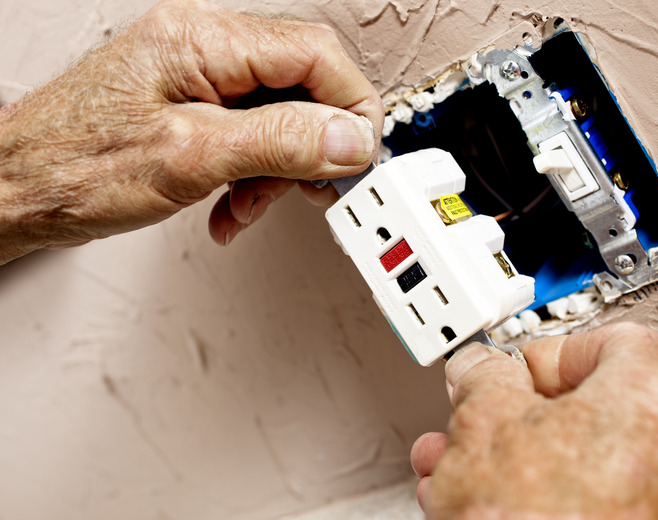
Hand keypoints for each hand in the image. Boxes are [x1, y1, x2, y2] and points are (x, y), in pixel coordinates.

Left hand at [0, 0, 382, 263]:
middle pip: (302, 86)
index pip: (315, 55)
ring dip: (277, 171)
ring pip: (279, 117)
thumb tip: (350, 138)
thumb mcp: (190, 159)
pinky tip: (231, 207)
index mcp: (203, 41)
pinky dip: (251, 177)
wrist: (17, 191)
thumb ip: (278, 142)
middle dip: (312, 146)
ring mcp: (198, 79)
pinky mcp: (192, 108)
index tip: (357, 159)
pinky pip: (249, 136)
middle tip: (310, 190)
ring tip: (249, 206)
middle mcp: (204, 48)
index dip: (350, 108)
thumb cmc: (75, 169)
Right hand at [411, 323, 657, 518]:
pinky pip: (582, 501)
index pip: (610, 340)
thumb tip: (480, 371)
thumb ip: (484, 374)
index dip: (547, 347)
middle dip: (512, 410)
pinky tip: (473, 501)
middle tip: (469, 415)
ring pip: (575, 457)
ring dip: (508, 453)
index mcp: (655, 402)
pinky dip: (530, 492)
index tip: (507, 366)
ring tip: (452, 464)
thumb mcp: (483, 419)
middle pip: (586, 405)